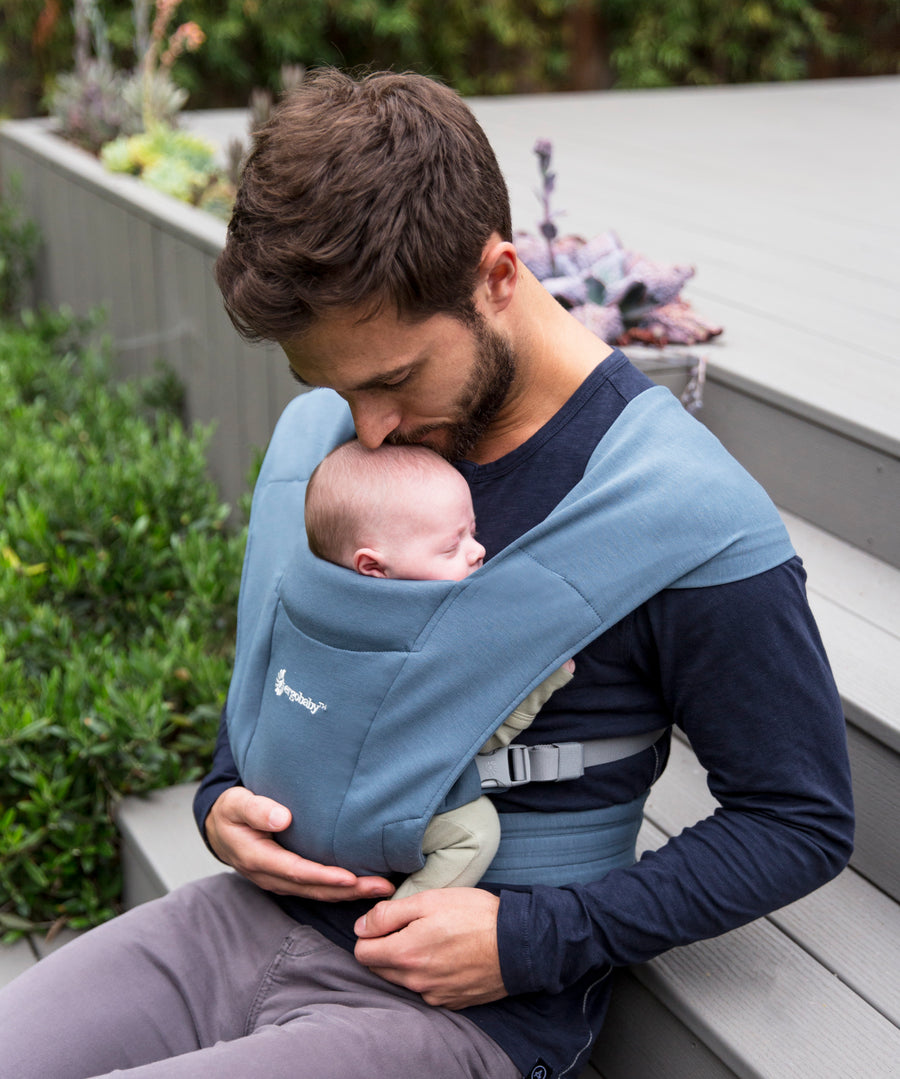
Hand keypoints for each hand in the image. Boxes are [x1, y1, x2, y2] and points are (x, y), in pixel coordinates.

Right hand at [205, 787, 394, 900]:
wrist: (220, 827)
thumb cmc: (231, 811)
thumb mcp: (237, 804)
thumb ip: (257, 809)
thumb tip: (283, 818)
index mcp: (257, 858)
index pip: (296, 871)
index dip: (324, 877)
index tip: (350, 877)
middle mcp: (270, 876)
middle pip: (313, 888)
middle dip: (348, 890)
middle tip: (381, 887)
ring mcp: (279, 880)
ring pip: (317, 892)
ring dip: (349, 893)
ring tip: (381, 889)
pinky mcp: (288, 878)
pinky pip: (315, 888)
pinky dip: (339, 890)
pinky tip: (361, 886)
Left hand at [353, 888, 506, 1009]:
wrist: (519, 943)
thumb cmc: (474, 915)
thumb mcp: (429, 900)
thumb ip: (389, 914)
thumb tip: (361, 927)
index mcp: (406, 953)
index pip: (362, 953)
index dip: (370, 934)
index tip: (388, 921)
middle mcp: (415, 981)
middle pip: (379, 968)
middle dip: (386, 948)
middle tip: (412, 927)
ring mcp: (433, 995)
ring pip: (401, 980)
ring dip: (406, 962)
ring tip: (432, 940)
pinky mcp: (450, 1003)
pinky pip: (425, 990)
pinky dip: (427, 975)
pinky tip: (446, 956)